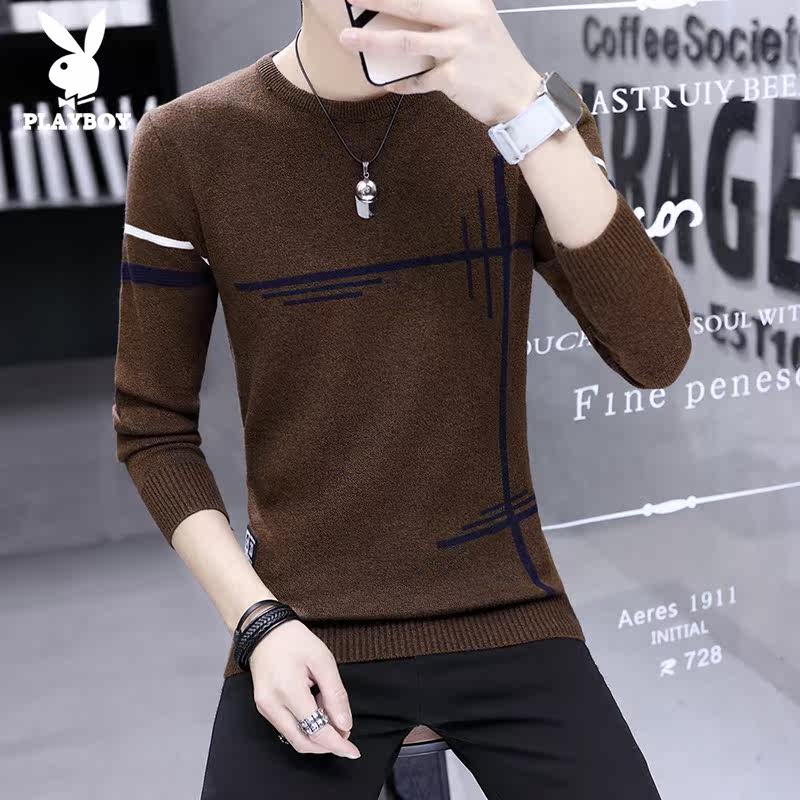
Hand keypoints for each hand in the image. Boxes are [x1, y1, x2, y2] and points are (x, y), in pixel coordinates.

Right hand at [248, 618, 360, 757]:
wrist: (265, 631)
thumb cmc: (295, 641)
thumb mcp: (323, 661)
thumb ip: (335, 694)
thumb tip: (344, 725)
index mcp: (288, 691)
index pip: (316, 730)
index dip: (336, 744)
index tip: (353, 751)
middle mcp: (272, 706)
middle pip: (303, 742)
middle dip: (327, 744)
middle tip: (345, 734)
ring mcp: (265, 709)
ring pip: (294, 739)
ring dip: (316, 736)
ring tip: (330, 713)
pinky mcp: (264, 708)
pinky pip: (287, 728)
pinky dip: (305, 728)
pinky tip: (316, 710)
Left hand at [339, 0, 541, 125]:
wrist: (520, 96)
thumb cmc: (494, 61)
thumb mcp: (478, 24)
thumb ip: (449, 15)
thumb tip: (410, 13)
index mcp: (470, 2)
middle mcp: (465, 19)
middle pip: (412, 4)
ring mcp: (459, 48)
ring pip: (406, 41)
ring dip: (372, 40)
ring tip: (348, 38)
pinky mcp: (453, 78)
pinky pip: (417, 80)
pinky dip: (400, 83)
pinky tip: (387, 84)